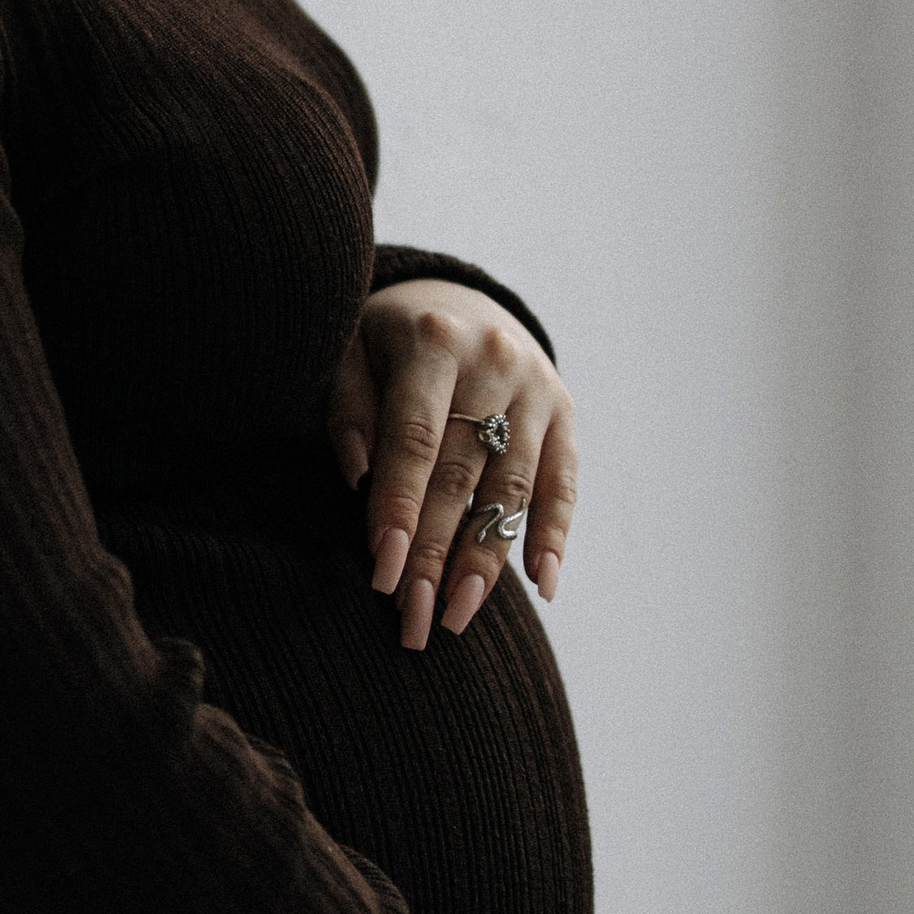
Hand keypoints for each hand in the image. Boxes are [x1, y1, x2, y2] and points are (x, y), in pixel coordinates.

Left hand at [326, 279, 577, 652]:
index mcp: (433, 341)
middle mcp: (494, 361)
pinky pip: (564, 482)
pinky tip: (542, 584)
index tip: (382, 571)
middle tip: (413, 616)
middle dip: (436, 551)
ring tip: (457, 616)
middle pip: (463, 472)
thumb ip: (348, 411)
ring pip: (513, 487)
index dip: (400, 507)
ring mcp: (537, 387)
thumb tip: (358, 478)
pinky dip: (553, 534)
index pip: (415, 439)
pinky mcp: (565, 411)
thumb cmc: (385, 341)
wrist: (458, 297)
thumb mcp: (350, 352)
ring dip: (486, 560)